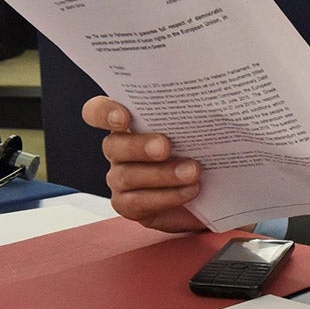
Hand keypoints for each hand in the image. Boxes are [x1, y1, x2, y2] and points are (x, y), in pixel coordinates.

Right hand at [82, 96, 206, 232]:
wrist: (210, 192)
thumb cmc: (201, 151)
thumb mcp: (198, 129)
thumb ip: (193, 115)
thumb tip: (212, 104)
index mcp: (128, 121)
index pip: (98, 112)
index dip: (104, 113)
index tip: (124, 117)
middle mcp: (118, 148)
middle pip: (113, 145)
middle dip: (140, 146)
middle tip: (166, 147)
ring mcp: (120, 178)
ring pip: (127, 176)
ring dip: (162, 174)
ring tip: (192, 172)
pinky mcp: (128, 204)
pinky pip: (138, 202)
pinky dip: (167, 196)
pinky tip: (190, 190)